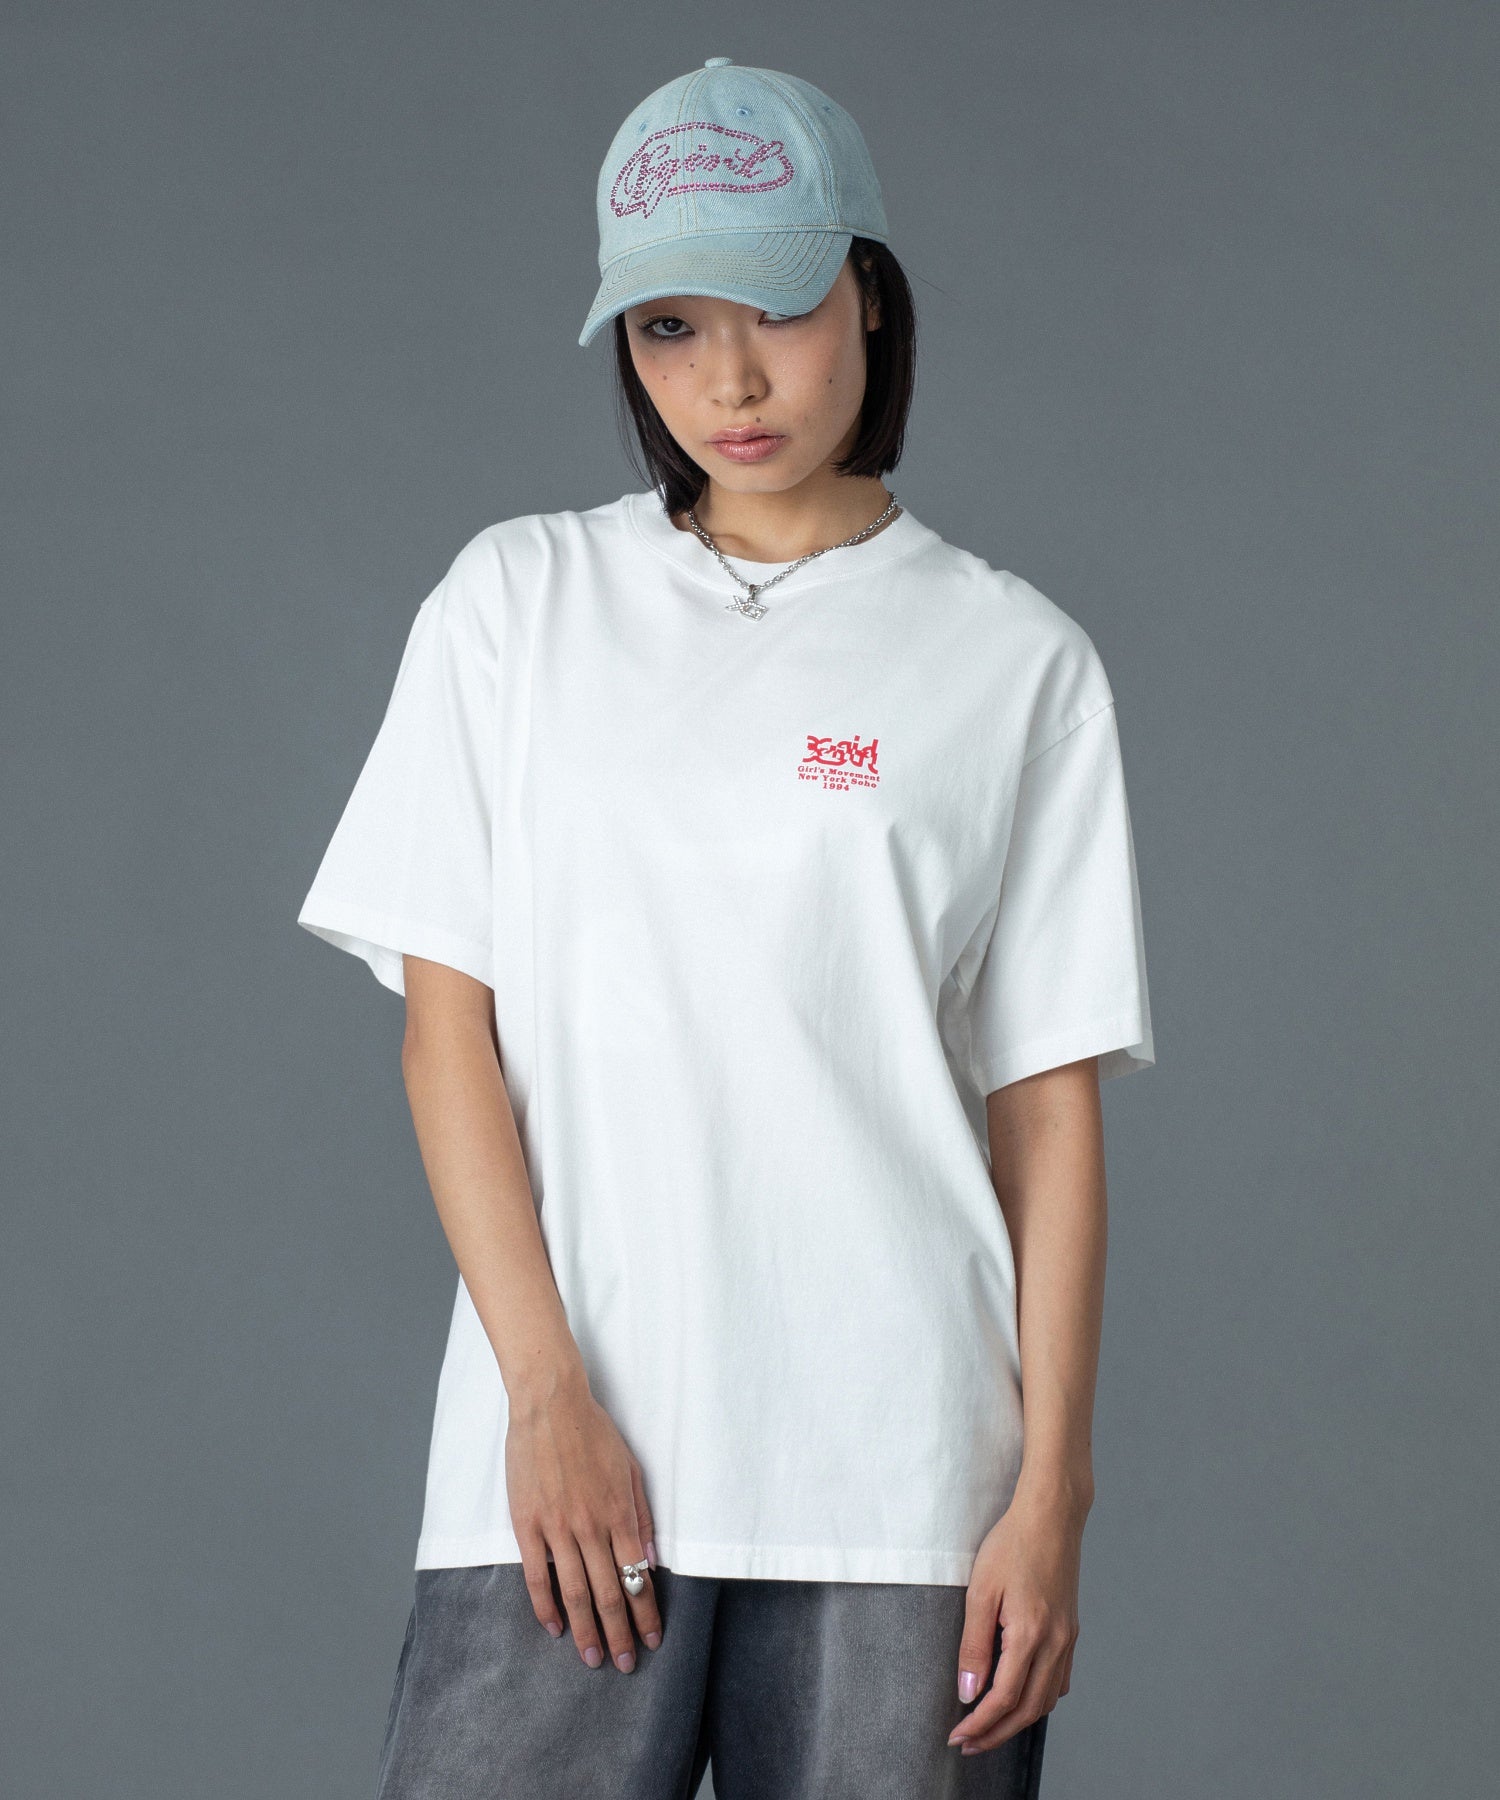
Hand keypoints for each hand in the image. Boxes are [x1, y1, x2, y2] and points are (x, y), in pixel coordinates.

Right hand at [504, 1362, 662, 1671]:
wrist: (550, 1405)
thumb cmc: (593, 1433)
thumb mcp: (630, 1469)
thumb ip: (641, 1515)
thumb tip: (650, 1558)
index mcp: (618, 1513)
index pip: (637, 1576)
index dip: (646, 1612)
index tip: (653, 1638)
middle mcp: (590, 1526)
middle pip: (608, 1593)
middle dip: (620, 1634)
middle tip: (626, 1664)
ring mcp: (556, 1527)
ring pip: (575, 1591)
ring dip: (586, 1630)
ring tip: (593, 1658)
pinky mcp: (527, 1524)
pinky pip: (537, 1575)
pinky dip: (545, 1606)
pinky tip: (554, 1628)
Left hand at [947, 1486, 1083, 1754]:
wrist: (1052, 1515)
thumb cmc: (1012, 1543)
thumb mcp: (981, 1590)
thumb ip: (974, 1645)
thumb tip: (968, 1691)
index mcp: (1030, 1635)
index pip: (1003, 1699)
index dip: (979, 1724)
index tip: (957, 1737)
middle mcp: (1055, 1644)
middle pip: (1027, 1709)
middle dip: (996, 1733)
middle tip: (969, 1744)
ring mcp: (1068, 1638)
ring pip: (1046, 1699)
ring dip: (1018, 1720)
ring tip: (989, 1726)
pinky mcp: (1072, 1630)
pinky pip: (1060, 1680)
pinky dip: (1039, 1699)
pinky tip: (1021, 1696)